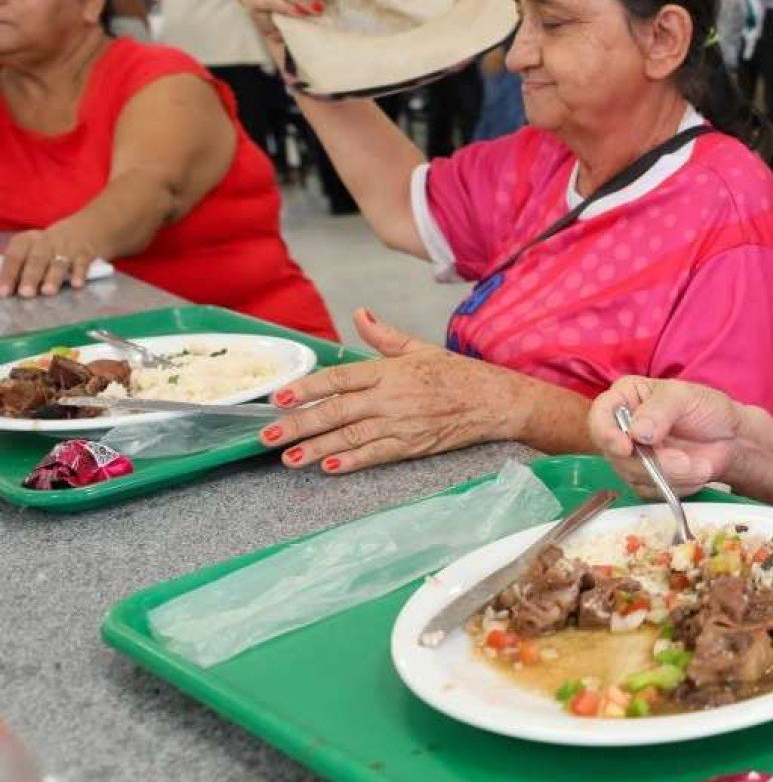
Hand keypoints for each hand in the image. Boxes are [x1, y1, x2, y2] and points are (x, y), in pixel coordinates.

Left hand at [0, 224, 102, 297]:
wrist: (88, 226)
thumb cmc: (53, 245)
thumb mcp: (34, 248)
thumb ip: (22, 267)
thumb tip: (10, 291)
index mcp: (28, 241)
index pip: (15, 257)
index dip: (9, 274)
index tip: (4, 292)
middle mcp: (46, 242)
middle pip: (36, 260)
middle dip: (30, 277)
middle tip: (26, 293)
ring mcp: (67, 247)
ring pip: (58, 263)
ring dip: (52, 277)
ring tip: (48, 292)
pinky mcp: (86, 253)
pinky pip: (82, 263)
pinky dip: (80, 273)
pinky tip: (77, 284)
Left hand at [259, 308, 517, 472]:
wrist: (495, 400)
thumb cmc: (458, 374)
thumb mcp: (420, 348)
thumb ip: (384, 336)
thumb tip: (360, 315)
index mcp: (389, 371)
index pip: (339, 379)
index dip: (306, 389)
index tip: (280, 398)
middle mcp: (391, 397)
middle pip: (336, 411)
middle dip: (298, 424)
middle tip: (268, 435)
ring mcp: (402, 424)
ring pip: (351, 437)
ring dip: (317, 447)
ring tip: (290, 457)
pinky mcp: (414, 445)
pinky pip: (378, 454)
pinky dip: (353, 461)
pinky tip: (330, 466)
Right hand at [587, 376, 743, 497]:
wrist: (731, 439)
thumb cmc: (706, 408)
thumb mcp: (685, 397)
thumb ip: (659, 410)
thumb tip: (636, 433)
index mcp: (625, 397)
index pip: (599, 415)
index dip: (606, 433)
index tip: (626, 446)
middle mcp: (621, 427)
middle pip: (613, 452)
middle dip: (650, 461)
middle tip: (683, 461)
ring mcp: (631, 456)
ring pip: (631, 475)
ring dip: (668, 475)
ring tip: (696, 465)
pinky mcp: (643, 479)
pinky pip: (647, 491)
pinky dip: (673, 485)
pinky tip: (693, 473)